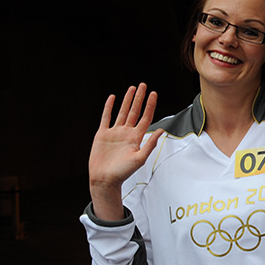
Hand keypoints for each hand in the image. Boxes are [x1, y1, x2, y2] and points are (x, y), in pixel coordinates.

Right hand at [88, 84, 161, 219]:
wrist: (105, 179)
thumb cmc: (122, 172)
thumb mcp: (139, 158)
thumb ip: (150, 144)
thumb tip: (161, 130)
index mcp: (136, 138)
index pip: (145, 117)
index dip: (150, 105)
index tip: (154, 94)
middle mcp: (126, 133)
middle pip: (134, 111)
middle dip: (139, 98)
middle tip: (143, 85)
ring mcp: (114, 133)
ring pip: (122, 112)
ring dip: (127, 100)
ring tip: (132, 88)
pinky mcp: (102, 134)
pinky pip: (106, 118)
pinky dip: (108, 107)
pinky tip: (112, 98)